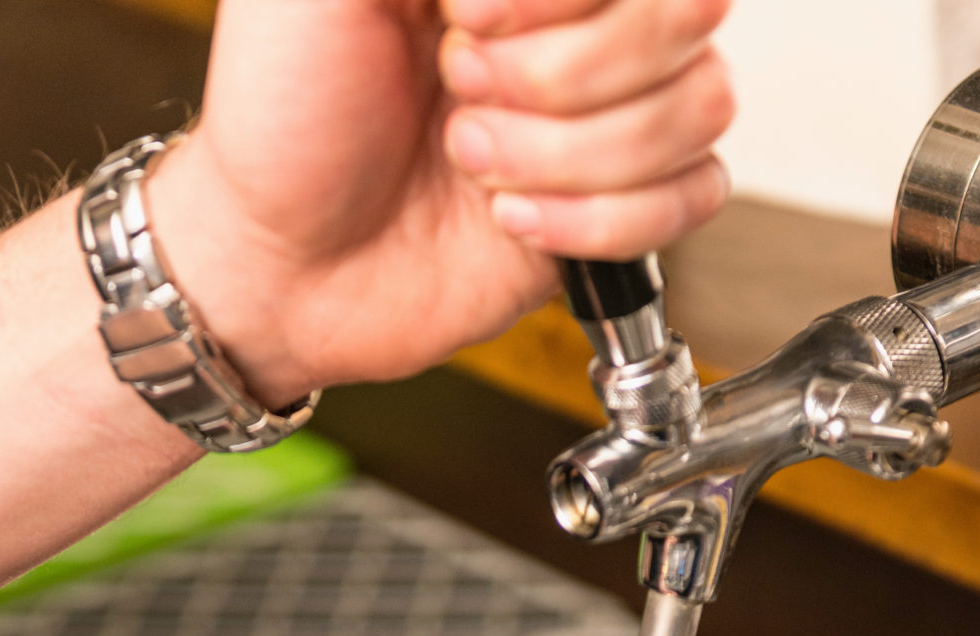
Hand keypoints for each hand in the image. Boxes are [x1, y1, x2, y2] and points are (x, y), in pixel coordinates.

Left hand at [149, 0, 733, 405]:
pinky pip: (696, 195)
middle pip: (688, 11)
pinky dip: (603, 219)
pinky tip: (516, 222)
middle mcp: (577, 21)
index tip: (463, 16)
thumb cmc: (285, 120)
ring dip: (570, 153)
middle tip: (459, 98)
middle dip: (558, 75)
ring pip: (700, 104)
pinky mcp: (616, 208)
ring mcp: (604, 113)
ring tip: (474, 166)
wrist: (280, 266)